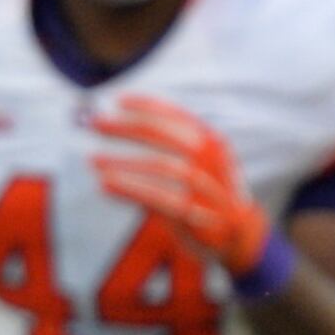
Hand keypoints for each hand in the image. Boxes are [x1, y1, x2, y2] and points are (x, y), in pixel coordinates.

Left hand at [90, 95, 280, 281]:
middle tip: (96, 124)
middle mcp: (211, 161)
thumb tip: (123, 125)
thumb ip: (171, 144)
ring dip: (123, 161)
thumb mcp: (199, 161)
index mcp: (211, 141)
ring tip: (93, 160)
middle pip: (165, 136)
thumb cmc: (208, 193)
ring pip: (161, 167)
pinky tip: (105, 185)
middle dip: (128, 127)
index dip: (146, 105)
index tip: (117, 100)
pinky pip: (159, 199)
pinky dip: (129, 190)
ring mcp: (206, 189)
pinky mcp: (197, 217)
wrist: (240, 235)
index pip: (177, 115)